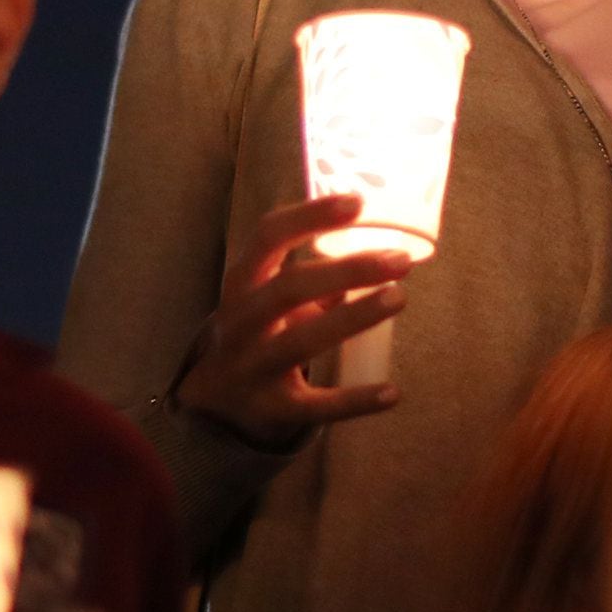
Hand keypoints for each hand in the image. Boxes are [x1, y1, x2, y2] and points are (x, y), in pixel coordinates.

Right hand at [175, 195, 408, 445]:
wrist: (212, 402)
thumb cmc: (256, 332)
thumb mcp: (271, 298)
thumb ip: (315, 277)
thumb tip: (377, 251)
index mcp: (242, 283)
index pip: (268, 237)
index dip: (310, 216)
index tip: (357, 202)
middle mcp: (242, 322)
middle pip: (290, 288)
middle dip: (346, 270)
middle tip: (399, 261)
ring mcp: (254, 367)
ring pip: (302, 342)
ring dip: (353, 318)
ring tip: (399, 298)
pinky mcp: (272, 410)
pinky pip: (318, 405)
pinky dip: (356, 400)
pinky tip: (393, 392)